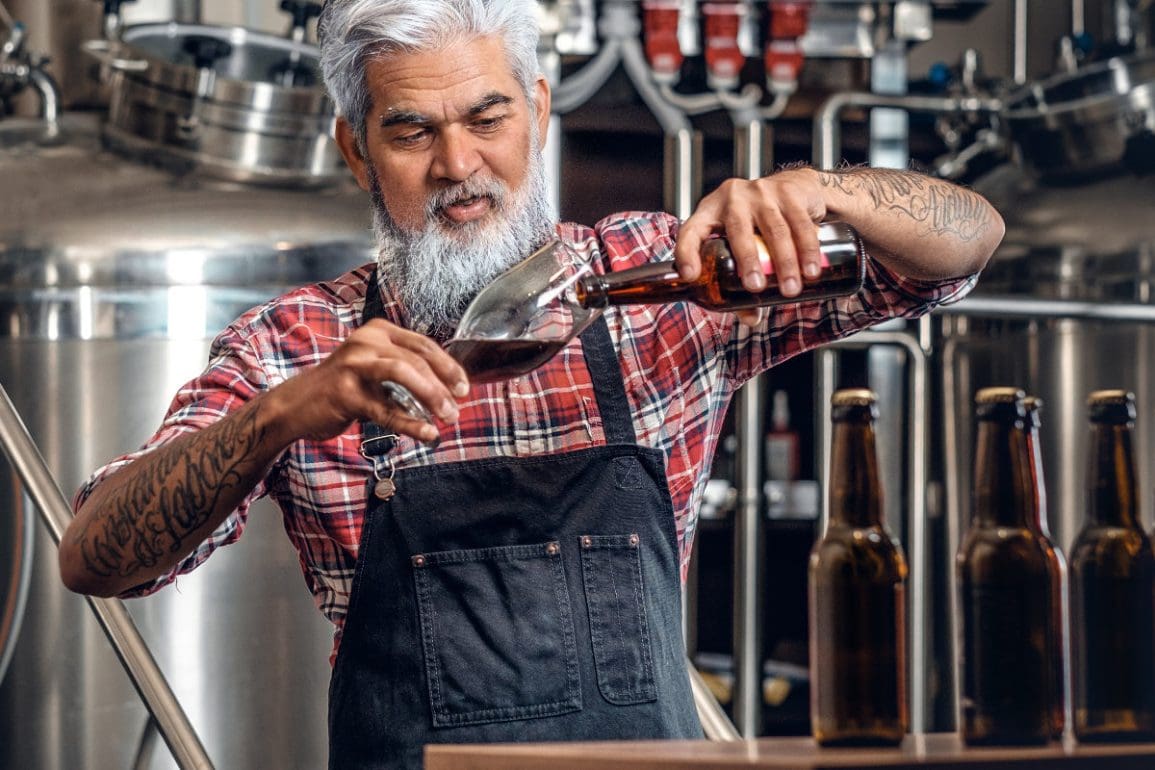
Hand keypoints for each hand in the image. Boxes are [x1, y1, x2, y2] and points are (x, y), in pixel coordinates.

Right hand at [269, 319, 468, 444]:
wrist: (296, 405)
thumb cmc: (342, 387)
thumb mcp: (374, 368)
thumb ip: (405, 370)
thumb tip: (447, 388)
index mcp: (378, 331)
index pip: (423, 344)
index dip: (448, 366)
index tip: (464, 387)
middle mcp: (366, 341)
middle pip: (416, 358)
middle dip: (443, 384)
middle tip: (458, 407)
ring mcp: (354, 365)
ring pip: (402, 373)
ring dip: (431, 396)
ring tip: (447, 417)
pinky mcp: (345, 392)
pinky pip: (385, 409)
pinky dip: (410, 423)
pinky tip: (426, 433)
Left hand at [675, 167, 829, 301]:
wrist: (793, 188)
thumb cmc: (757, 223)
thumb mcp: (741, 247)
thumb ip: (740, 283)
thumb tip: (750, 317)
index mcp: (709, 212)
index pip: (691, 230)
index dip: (687, 253)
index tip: (691, 276)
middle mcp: (732, 198)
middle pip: (739, 231)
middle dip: (749, 261)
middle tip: (756, 288)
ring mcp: (762, 192)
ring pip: (775, 229)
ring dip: (785, 261)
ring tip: (791, 288)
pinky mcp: (789, 191)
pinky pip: (800, 222)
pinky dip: (808, 248)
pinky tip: (811, 268)